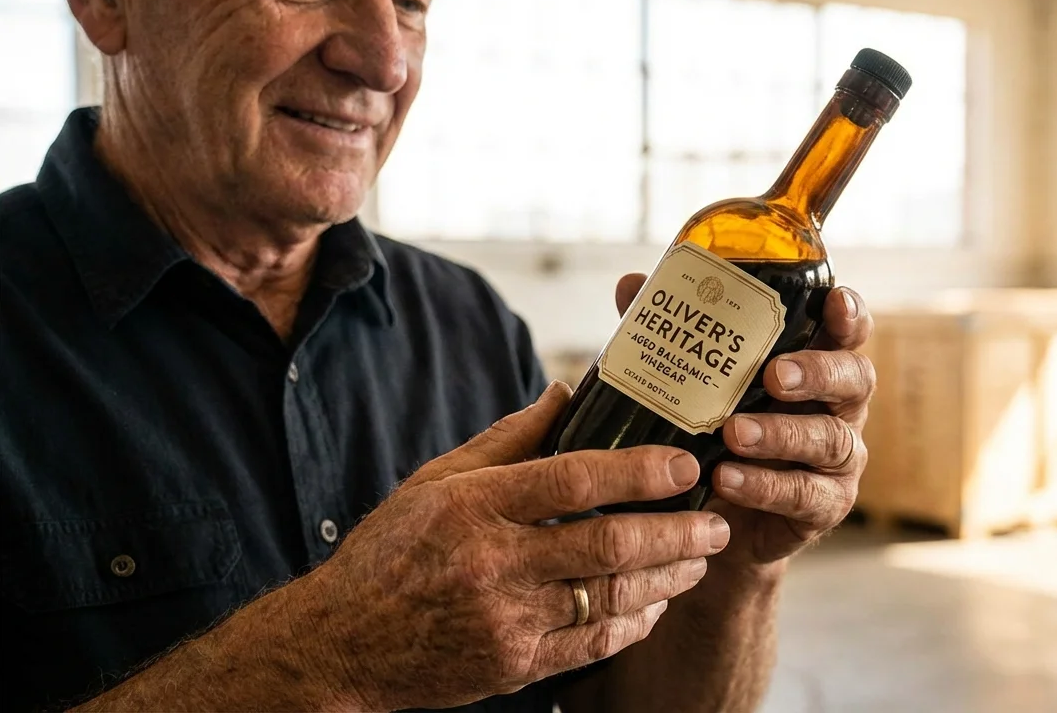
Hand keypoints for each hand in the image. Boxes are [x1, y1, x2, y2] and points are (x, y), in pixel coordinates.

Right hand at [299, 383, 730, 711]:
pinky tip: (656, 603)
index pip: (573, 479)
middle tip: (714, 520)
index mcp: (473, 505)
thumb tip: (565, 392)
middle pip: (606, 543)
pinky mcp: (514, 665)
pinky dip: (633, 624)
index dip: (638, 470)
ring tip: (700, 557)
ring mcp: (506, 619)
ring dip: (667, 576)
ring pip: (610, 597)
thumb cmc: (392, 552)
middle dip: (675, 531)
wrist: (342, 644)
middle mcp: (493, 562)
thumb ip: (506, 439)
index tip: (683, 464)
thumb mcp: (437, 481)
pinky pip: (593, 644)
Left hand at [614, 275, 873, 566]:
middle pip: (854, 380)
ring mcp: (838, 460)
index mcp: (815, 366)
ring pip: (829, 440)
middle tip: (773, 376)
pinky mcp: (824, 506)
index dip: (848, 315)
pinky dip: (764, 486)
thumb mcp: (698, 384)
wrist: (712, 520)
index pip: (846, 333)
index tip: (832, 300)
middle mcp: (838, 408)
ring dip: (780, 434)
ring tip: (733, 434)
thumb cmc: (715, 434)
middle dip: (816, 374)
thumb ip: (677, 337)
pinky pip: (804, 495)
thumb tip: (632, 285)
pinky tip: (727, 479)